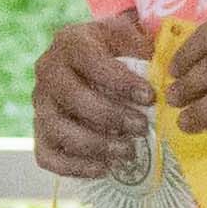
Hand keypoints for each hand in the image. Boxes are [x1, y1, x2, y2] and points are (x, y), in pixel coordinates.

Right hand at [33, 12, 160, 179]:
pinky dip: (74, 166)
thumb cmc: (121, 51)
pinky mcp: (40, 130)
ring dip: (94, 144)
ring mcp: (40, 103)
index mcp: (70, 42)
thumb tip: (166, 82)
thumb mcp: (133, 39)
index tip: (150, 98)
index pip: (89, 60)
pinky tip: (104, 168)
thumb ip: (146, 54)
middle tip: (142, 127)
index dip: (119, 81)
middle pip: (70, 96)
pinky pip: (47, 154)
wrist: (96, 58)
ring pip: (56, 128)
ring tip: (128, 152)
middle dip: (109, 115)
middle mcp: (48, 70)